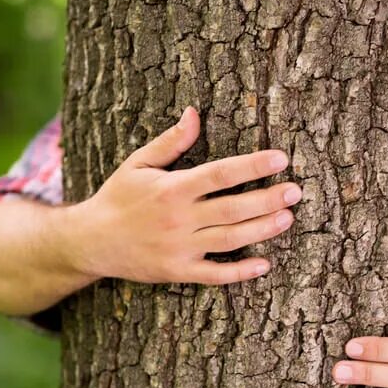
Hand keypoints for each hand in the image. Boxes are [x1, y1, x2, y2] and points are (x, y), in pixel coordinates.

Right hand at [71, 106, 301, 284]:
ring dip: (262, 229)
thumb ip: (171, 141)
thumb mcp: (138, 163)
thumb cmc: (117, 197)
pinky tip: (264, 264)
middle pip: (233, 208)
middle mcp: (179, 219)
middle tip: (296, 191)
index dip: (253, 166)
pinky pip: (214, 274)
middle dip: (267, 199)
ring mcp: (180, 248)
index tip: (281, 159)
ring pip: (230, 239)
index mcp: (172, 188)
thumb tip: (195, 113)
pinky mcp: (178, 271)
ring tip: (288, 218)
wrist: (91, 241)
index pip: (221, 174)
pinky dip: (240, 272)